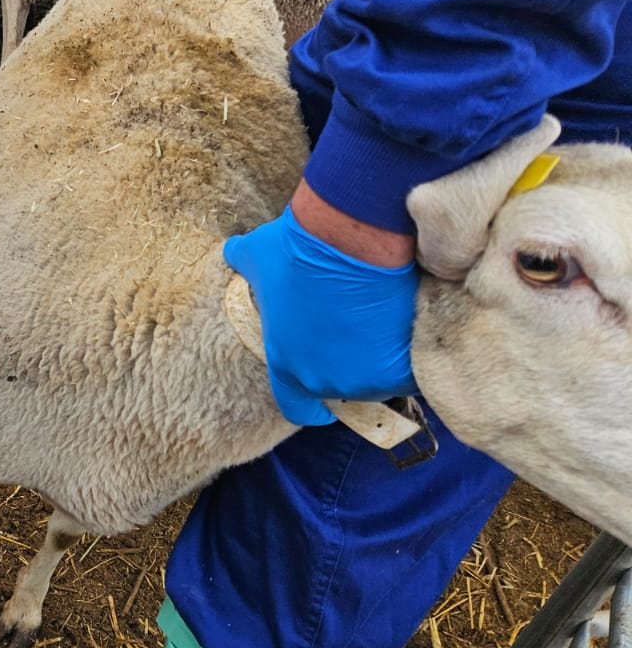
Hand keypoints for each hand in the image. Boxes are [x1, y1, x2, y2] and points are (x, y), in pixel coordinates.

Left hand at [222, 204, 418, 425]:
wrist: (353, 239)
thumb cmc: (297, 248)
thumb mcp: (256, 257)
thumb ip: (242, 262)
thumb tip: (232, 251)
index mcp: (287, 368)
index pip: (297, 408)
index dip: (311, 402)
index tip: (323, 392)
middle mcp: (327, 382)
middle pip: (344, 388)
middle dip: (350, 364)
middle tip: (358, 330)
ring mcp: (369, 380)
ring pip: (381, 380)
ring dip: (384, 358)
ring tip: (386, 320)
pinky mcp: (405, 369)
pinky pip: (413, 371)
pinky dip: (415, 351)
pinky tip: (413, 323)